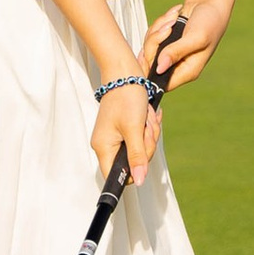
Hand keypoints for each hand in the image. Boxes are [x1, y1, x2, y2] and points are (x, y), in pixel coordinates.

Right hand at [92, 73, 158, 187]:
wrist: (125, 73)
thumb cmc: (127, 97)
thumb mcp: (134, 129)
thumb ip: (137, 156)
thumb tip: (139, 181)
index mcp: (104, 148)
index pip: (116, 176)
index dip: (133, 171)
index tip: (143, 152)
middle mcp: (107, 145)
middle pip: (134, 162)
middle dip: (147, 143)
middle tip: (146, 126)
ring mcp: (116, 137)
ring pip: (141, 149)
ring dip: (149, 132)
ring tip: (147, 116)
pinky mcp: (124, 129)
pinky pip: (141, 137)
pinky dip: (148, 126)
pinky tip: (148, 114)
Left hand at [147, 0, 228, 91]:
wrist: (209, 2)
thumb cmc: (210, 22)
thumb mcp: (196, 37)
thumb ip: (177, 52)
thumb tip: (159, 68)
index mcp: (187, 71)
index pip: (160, 83)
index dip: (149, 70)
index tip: (148, 52)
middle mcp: (177, 65)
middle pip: (149, 63)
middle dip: (154, 42)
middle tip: (169, 28)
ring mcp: (170, 53)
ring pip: (148, 48)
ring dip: (157, 30)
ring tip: (174, 19)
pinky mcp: (165, 42)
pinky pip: (150, 37)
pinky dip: (158, 25)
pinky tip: (173, 17)